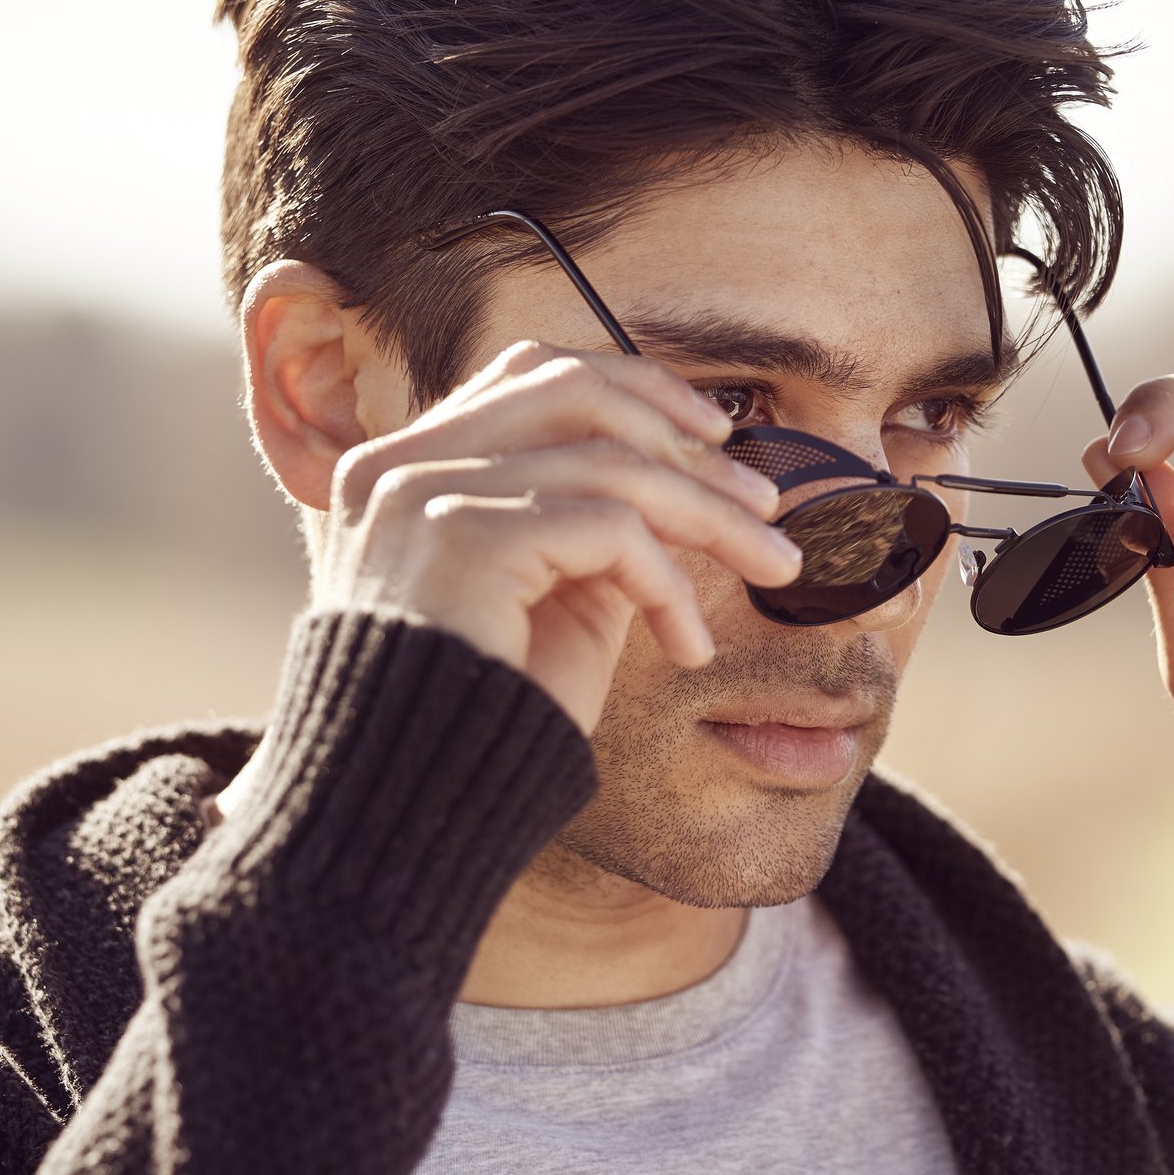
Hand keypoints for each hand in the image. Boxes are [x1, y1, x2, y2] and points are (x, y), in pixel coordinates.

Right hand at [320, 341, 803, 732]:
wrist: (401, 803)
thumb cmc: (481, 712)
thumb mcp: (546, 596)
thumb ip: (589, 526)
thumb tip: (685, 478)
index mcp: (406, 466)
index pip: (532, 370)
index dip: (635, 386)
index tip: (713, 434)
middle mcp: (401, 464)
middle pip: (576, 391)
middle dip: (687, 442)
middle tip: (764, 501)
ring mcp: (424, 493)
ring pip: (609, 460)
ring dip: (712, 516)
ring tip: (772, 565)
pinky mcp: (464, 537)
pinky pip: (611, 529)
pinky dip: (669, 584)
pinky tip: (688, 644)